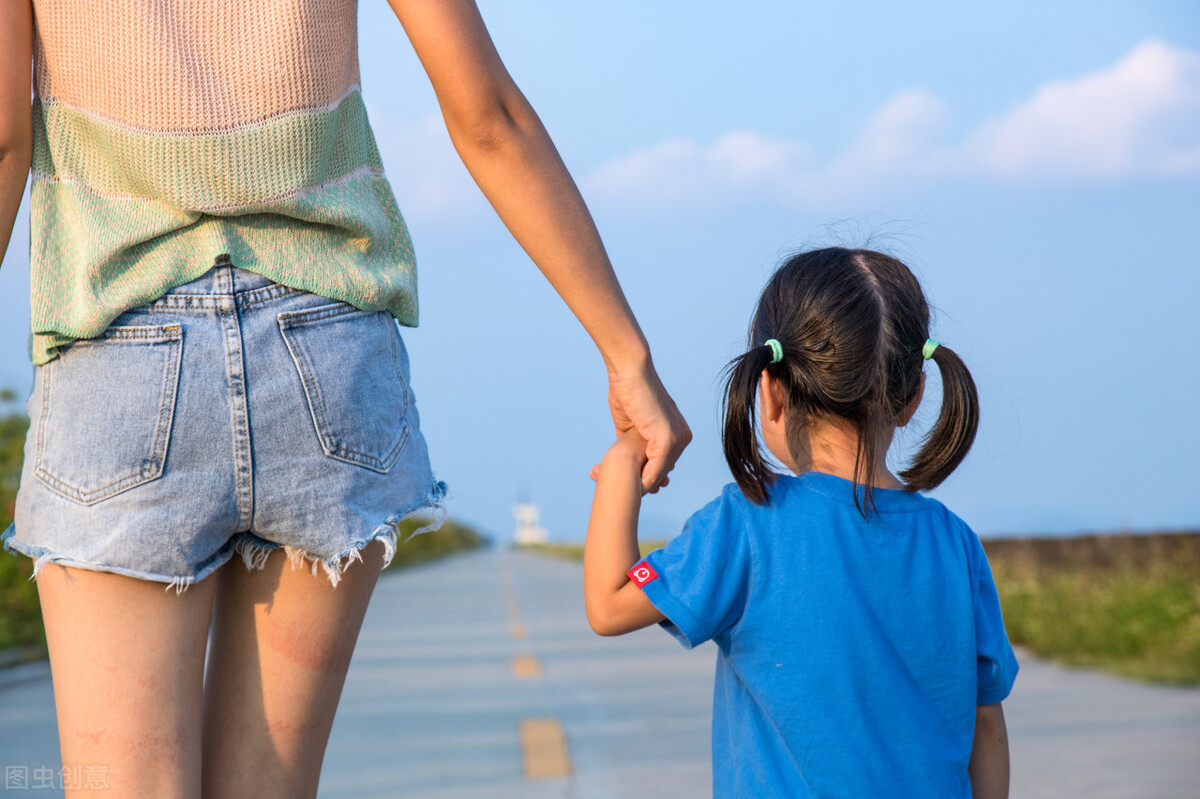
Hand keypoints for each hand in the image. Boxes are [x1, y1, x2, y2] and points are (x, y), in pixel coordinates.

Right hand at [603, 359, 690, 492]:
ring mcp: (678, 438)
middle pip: (662, 472)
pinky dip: (642, 480)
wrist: (629, 372)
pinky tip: (628, 484)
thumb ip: (634, 441)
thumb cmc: (628, 393)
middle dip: (643, 481)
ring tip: (620, 485)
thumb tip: (627, 456)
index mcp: (678, 432)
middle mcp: (683, 436)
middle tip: (623, 487)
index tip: (628, 483)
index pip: (662, 464)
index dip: (645, 475)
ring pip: (658, 474)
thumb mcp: (632, 425)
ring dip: (639, 483)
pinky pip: (655, 470)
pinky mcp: (668, 440)